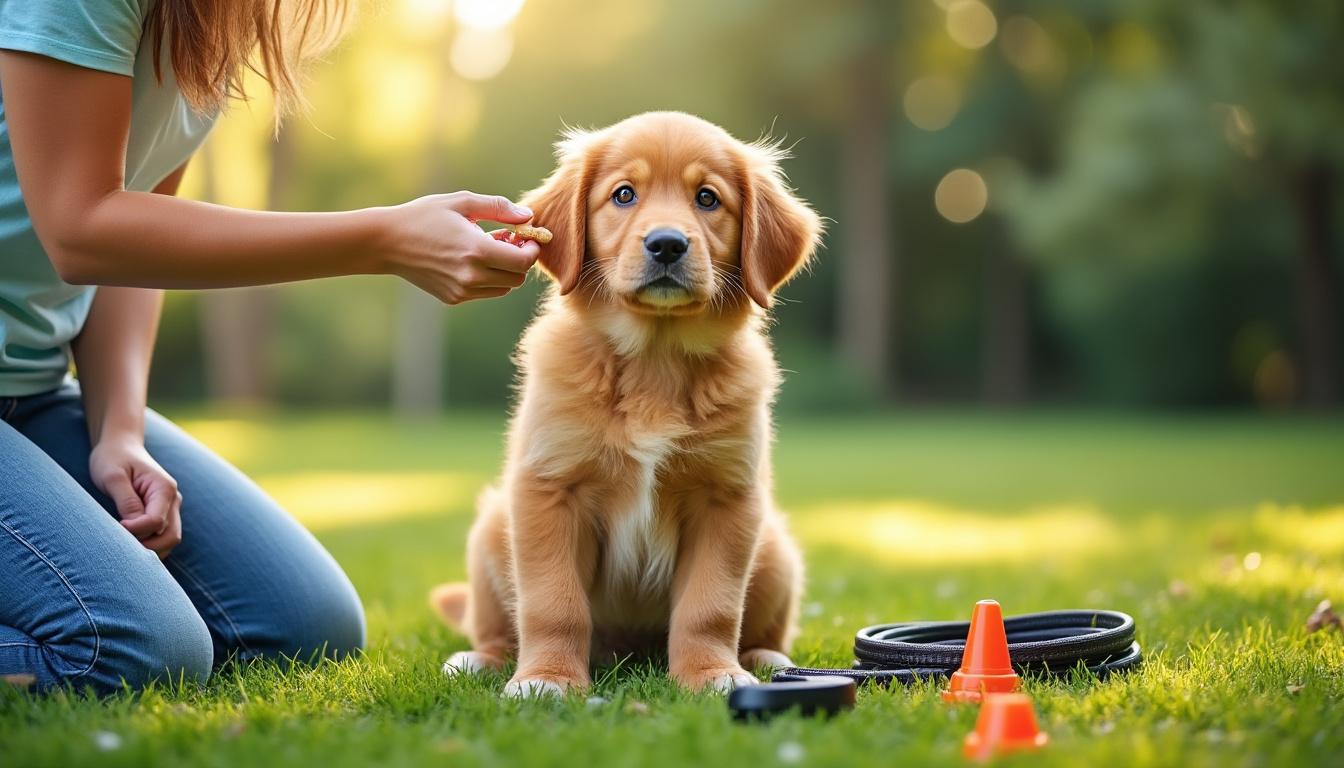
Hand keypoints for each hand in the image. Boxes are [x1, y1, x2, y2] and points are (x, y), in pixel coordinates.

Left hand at [89, 437, 182, 558]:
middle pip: (170, 536)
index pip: (156, 521)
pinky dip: (150, 547)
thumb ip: (126, 502)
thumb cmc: (113, 458)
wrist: (120, 446)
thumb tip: (132, 527)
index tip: (115, 527)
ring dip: (150, 550)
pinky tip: (129, 546)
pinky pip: (162, 538)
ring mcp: (170, 508)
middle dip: (147, 547)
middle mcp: (173, 500)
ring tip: (123, 548)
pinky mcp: (163, 514)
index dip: (136, 531)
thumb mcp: (113, 476)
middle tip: (119, 546)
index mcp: (164, 488)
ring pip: (170, 541)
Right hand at [381, 191, 541, 304]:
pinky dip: (488, 278)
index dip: (531, 250)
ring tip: (489, 247)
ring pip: (503, 287)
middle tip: (507, 239)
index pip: (523, 262)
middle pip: (517, 278)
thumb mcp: (462, 202)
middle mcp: (471, 276)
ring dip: (505, 270)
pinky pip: (485, 292)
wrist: (387, 242)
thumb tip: (528, 216)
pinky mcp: (453, 298)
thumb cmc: (425, 216)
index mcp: (476, 250)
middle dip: (520, 259)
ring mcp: (462, 290)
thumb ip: (499, 208)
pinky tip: (473, 258)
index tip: (526, 236)